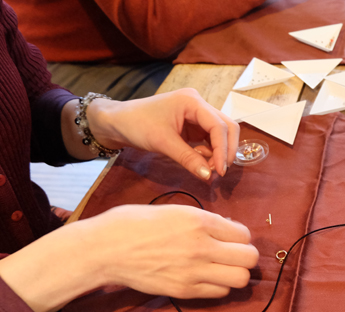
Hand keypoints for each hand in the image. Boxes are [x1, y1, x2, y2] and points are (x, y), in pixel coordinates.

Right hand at [0, 205, 258, 311]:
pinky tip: (206, 278)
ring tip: (223, 269)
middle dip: (245, 256)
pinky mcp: (184, 291)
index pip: (243, 234)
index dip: (240, 236)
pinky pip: (220, 293)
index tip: (230, 238)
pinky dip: (219, 286)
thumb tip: (225, 231)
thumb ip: (203, 221)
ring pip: (240, 279)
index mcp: (199, 221)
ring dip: (236, 274)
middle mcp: (202, 246)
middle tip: (232, 255)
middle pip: (249, 259)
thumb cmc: (134, 223)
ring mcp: (194, 271)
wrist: (105, 249)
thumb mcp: (174, 210)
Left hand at [66, 89, 239, 180]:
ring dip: (218, 154)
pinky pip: (210, 141)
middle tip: (219, 172)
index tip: (219, 172)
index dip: (223, 150)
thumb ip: (188, 159)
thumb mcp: (162, 142)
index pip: (219, 126)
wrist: (117, 123)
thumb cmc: (136, 125)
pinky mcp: (193, 127)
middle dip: (226, 151)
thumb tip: (209, 176)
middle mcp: (199, 105)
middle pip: (227, 127)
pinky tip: (200, 163)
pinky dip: (210, 154)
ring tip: (208, 170)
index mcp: (192, 101)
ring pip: (221, 135)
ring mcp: (197, 116)